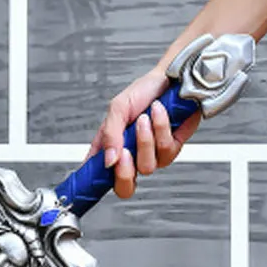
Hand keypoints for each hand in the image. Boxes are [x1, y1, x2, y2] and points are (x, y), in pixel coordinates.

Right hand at [85, 67, 202, 198]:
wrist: (174, 78)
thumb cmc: (144, 91)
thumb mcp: (118, 109)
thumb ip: (110, 135)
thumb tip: (108, 161)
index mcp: (110, 150)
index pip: (98, 177)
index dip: (94, 185)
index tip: (93, 181)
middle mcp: (129, 157)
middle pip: (124, 188)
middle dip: (124, 173)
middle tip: (125, 152)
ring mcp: (150, 155)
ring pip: (146, 167)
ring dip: (145, 140)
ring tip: (144, 119)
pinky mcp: (170, 149)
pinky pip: (165, 151)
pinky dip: (161, 128)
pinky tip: (158, 113)